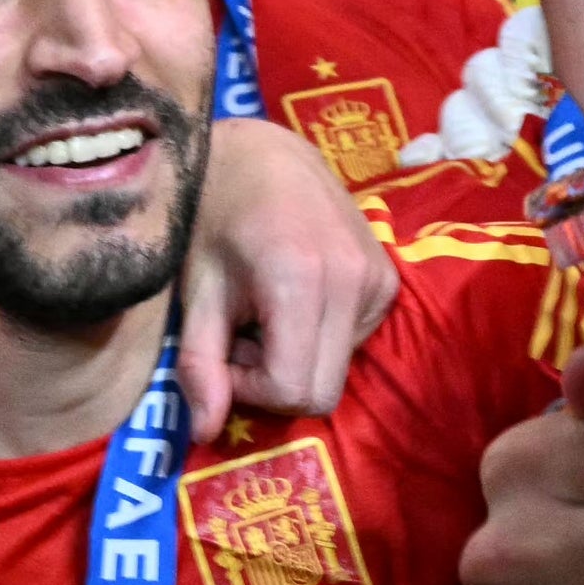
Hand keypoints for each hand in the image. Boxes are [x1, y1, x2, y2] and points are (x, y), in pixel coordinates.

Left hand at [182, 119, 398, 432]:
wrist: (264, 152)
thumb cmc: (214, 215)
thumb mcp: (195, 288)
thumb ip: (199, 363)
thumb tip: (204, 432)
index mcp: (299, 279)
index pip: (292, 389)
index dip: (250, 389)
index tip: (226, 352)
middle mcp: (351, 280)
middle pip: (322, 393)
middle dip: (276, 382)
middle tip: (244, 338)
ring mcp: (378, 279)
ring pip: (339, 370)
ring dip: (297, 359)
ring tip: (267, 312)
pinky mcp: (388, 280)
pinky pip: (354, 342)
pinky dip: (319, 337)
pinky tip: (294, 298)